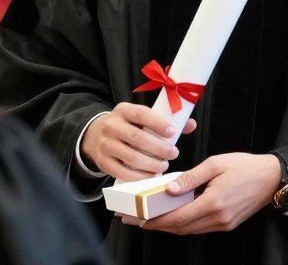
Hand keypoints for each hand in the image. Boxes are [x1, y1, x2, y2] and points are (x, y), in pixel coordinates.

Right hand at [81, 102, 196, 181]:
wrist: (96, 135)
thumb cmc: (128, 126)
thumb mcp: (140, 117)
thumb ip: (165, 120)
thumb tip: (190, 125)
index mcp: (123, 110)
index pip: (141, 114)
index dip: (158, 123)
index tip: (173, 132)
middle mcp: (111, 125)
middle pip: (137, 138)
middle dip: (159, 148)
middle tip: (173, 154)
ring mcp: (105, 144)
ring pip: (131, 157)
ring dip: (151, 165)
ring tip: (164, 166)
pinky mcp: (103, 162)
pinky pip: (123, 173)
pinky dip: (139, 177)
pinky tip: (151, 176)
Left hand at [131, 152, 280, 233]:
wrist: (272, 178)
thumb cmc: (245, 166)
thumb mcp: (215, 164)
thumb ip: (190, 177)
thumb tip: (169, 189)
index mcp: (214, 202)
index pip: (178, 217)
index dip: (156, 221)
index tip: (138, 219)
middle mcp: (218, 218)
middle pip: (181, 228)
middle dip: (157, 226)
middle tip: (136, 220)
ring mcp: (223, 224)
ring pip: (189, 230)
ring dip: (169, 226)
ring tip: (150, 219)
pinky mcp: (226, 224)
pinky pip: (199, 228)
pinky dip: (183, 224)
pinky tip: (173, 216)